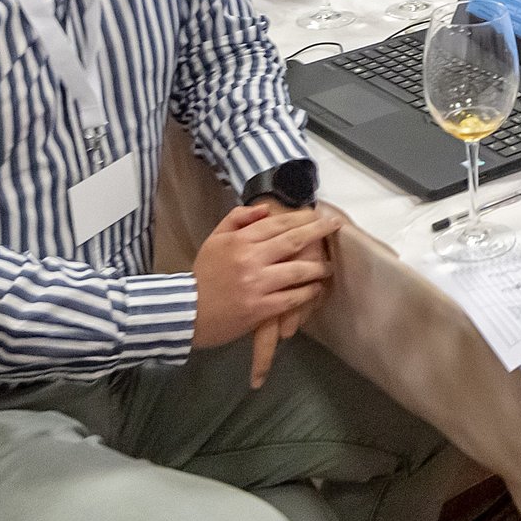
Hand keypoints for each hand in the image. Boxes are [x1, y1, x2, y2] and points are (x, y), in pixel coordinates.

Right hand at [192, 201, 342, 385]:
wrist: (185, 312)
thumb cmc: (203, 275)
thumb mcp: (214, 240)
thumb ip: (237, 220)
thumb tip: (265, 208)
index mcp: (239, 240)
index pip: (278, 223)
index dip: (302, 217)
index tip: (319, 214)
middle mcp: (251, 259)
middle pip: (293, 241)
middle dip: (318, 232)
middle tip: (335, 226)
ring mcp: (257, 284)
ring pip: (298, 271)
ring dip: (318, 267)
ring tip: (328, 266)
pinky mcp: (261, 309)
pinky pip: (292, 298)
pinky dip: (307, 293)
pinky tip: (316, 289)